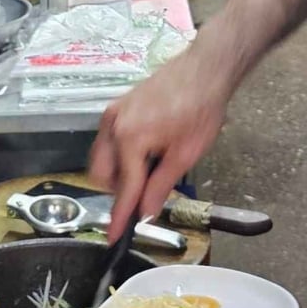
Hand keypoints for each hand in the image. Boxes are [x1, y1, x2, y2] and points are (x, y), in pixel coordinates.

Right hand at [89, 48, 232, 239]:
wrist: (204, 70)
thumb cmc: (201, 109)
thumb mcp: (186, 155)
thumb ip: (161, 186)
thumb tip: (145, 213)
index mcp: (129, 139)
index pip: (123, 189)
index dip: (120, 217)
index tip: (113, 237)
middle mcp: (112, 126)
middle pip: (102, 175)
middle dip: (120, 190)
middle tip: (147, 192)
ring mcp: (112, 114)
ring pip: (102, 158)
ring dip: (119, 173)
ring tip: (151, 168)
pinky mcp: (117, 107)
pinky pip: (108, 141)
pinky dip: (121, 154)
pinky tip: (147, 151)